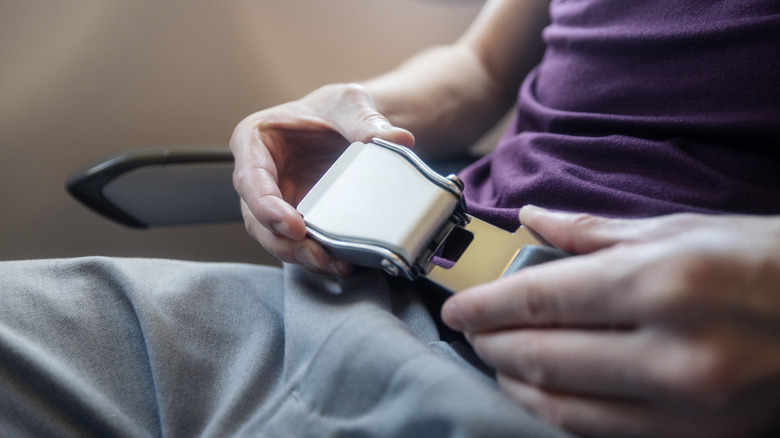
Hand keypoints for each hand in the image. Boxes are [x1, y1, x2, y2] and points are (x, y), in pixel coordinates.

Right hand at [230, 83, 413, 274]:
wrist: (348, 126)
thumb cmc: (334, 109)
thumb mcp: (349, 103)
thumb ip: (366, 121)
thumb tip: (398, 140)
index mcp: (254, 140)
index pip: (251, 178)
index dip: (267, 206)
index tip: (294, 226)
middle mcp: (258, 176)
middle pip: (258, 218)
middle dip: (285, 242)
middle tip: (317, 254)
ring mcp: (276, 202)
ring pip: (276, 238)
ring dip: (302, 255)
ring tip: (335, 264)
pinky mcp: (296, 220)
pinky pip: (300, 243)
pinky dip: (319, 255)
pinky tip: (343, 262)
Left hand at [442, 206, 779, 437]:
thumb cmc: (763, 260)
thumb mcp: (679, 230)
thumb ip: (591, 231)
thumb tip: (529, 218)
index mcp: (659, 283)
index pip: (541, 299)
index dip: (486, 305)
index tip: (457, 309)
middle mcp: (670, 352)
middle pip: (542, 355)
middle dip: (493, 344)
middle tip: (471, 333)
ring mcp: (684, 407)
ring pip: (563, 407)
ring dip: (516, 384)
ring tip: (497, 361)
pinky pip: (601, 433)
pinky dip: (559, 413)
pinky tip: (542, 392)